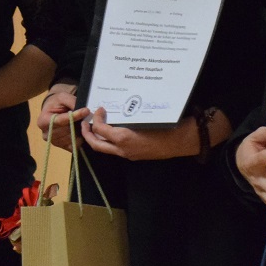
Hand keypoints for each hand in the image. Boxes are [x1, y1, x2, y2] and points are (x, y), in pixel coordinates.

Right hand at [37, 86, 87, 150]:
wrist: (53, 111)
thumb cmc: (56, 103)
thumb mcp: (62, 97)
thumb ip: (71, 101)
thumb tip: (83, 110)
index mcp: (43, 121)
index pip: (60, 120)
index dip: (74, 116)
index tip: (86, 111)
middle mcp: (46, 134)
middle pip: (66, 131)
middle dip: (78, 123)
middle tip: (87, 117)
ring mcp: (54, 142)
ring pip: (71, 138)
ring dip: (80, 131)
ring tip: (85, 123)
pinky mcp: (62, 147)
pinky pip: (74, 145)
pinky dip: (80, 138)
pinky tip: (82, 131)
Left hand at [81, 108, 199, 160]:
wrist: (179, 141)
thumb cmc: (163, 126)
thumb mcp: (142, 119)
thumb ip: (126, 119)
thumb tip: (114, 113)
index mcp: (123, 138)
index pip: (101, 129)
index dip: (97, 118)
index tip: (100, 109)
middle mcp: (122, 149)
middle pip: (96, 145)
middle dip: (87, 134)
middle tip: (86, 123)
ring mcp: (127, 155)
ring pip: (105, 149)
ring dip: (98, 138)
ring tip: (97, 127)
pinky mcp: (133, 156)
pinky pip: (115, 149)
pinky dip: (110, 141)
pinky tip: (114, 131)